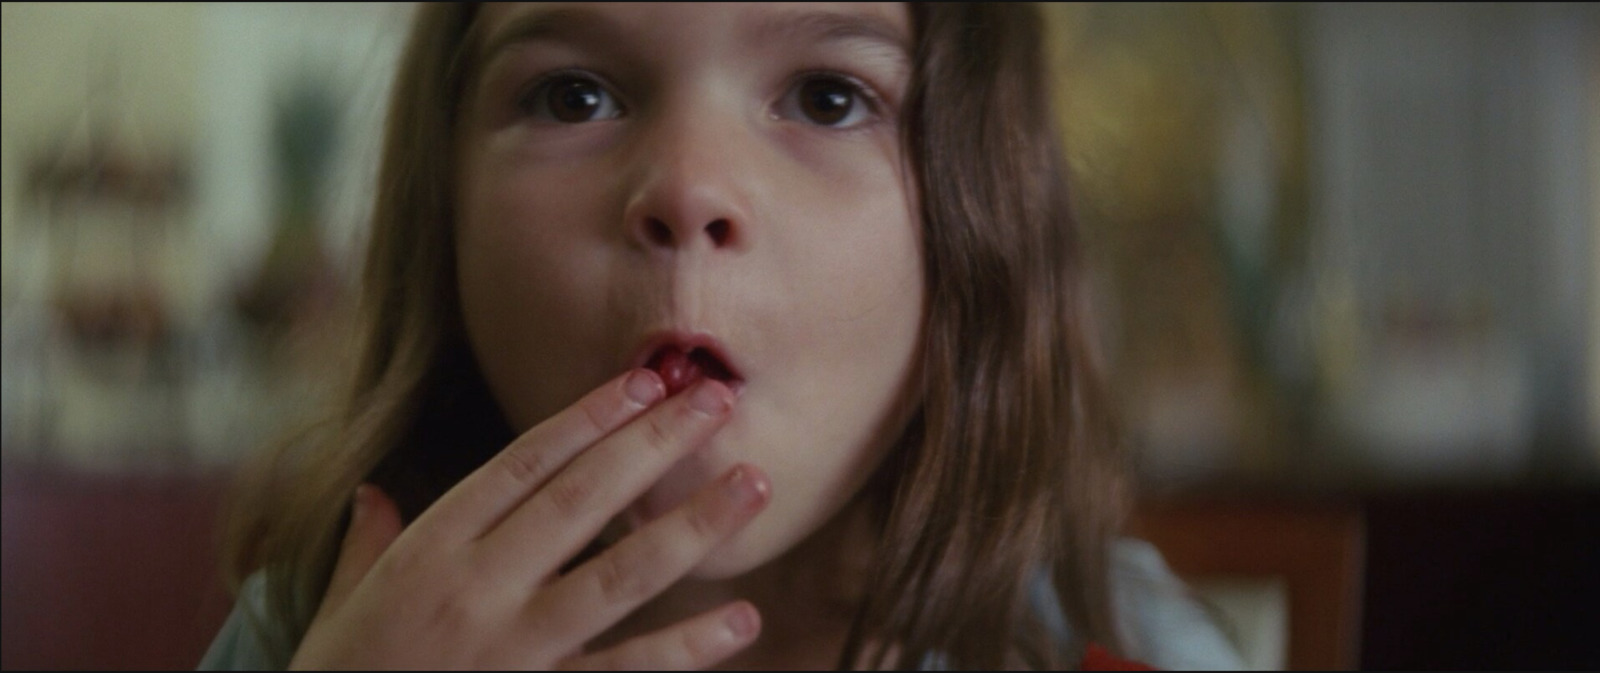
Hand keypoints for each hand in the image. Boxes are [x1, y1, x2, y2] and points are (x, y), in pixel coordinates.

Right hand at [288, 371, 768, 669]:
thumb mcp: (338, 606)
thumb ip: (366, 544)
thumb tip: (371, 493)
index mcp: (429, 551)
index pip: (520, 466)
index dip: (586, 419)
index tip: (642, 382)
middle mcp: (475, 590)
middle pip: (580, 501)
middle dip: (652, 445)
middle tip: (715, 400)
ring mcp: (513, 651)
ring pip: (618, 576)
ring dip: (690, 526)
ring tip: (751, 485)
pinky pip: (624, 671)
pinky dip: (686, 649)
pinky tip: (742, 619)